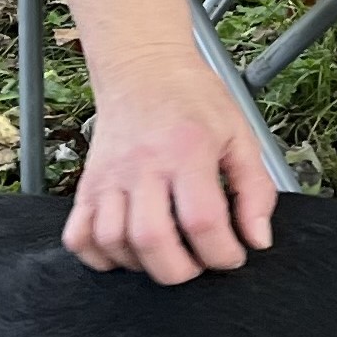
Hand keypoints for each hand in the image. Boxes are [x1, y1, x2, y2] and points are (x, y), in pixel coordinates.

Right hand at [67, 50, 277, 282]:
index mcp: (187, 150)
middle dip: (181, 270)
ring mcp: (109, 176)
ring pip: (113, 241)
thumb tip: (257, 240)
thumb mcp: (240, 135)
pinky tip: (126, 250)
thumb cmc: (194, 100)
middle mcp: (143, 165)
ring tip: (166, 253)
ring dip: (142, 264)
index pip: (203, 221)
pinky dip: (99, 256)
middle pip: (152, 239)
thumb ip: (255, 189)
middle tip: (198, 262)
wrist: (143, 66)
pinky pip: (79, 236)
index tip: (232, 255)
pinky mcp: (87, 184)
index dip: (223, 253)